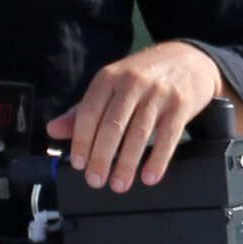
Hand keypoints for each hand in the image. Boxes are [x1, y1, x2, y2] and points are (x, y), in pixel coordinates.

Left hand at [46, 42, 242, 192]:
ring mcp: (159, 92)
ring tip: (119, 184)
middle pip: (113, 125)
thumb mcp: (111, 85)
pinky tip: (149, 176)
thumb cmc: (144, 76)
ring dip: (126, 164)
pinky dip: (157, 160)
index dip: (81, 140)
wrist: (189, 59)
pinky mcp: (181, 104)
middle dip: (101, 158)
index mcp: (110, 76)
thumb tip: (53, 130)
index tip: (78, 164)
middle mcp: (133, 81)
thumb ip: (82, 109)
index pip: (89, 111)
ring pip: (139, 133)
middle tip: (95, 181)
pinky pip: (168, 137)